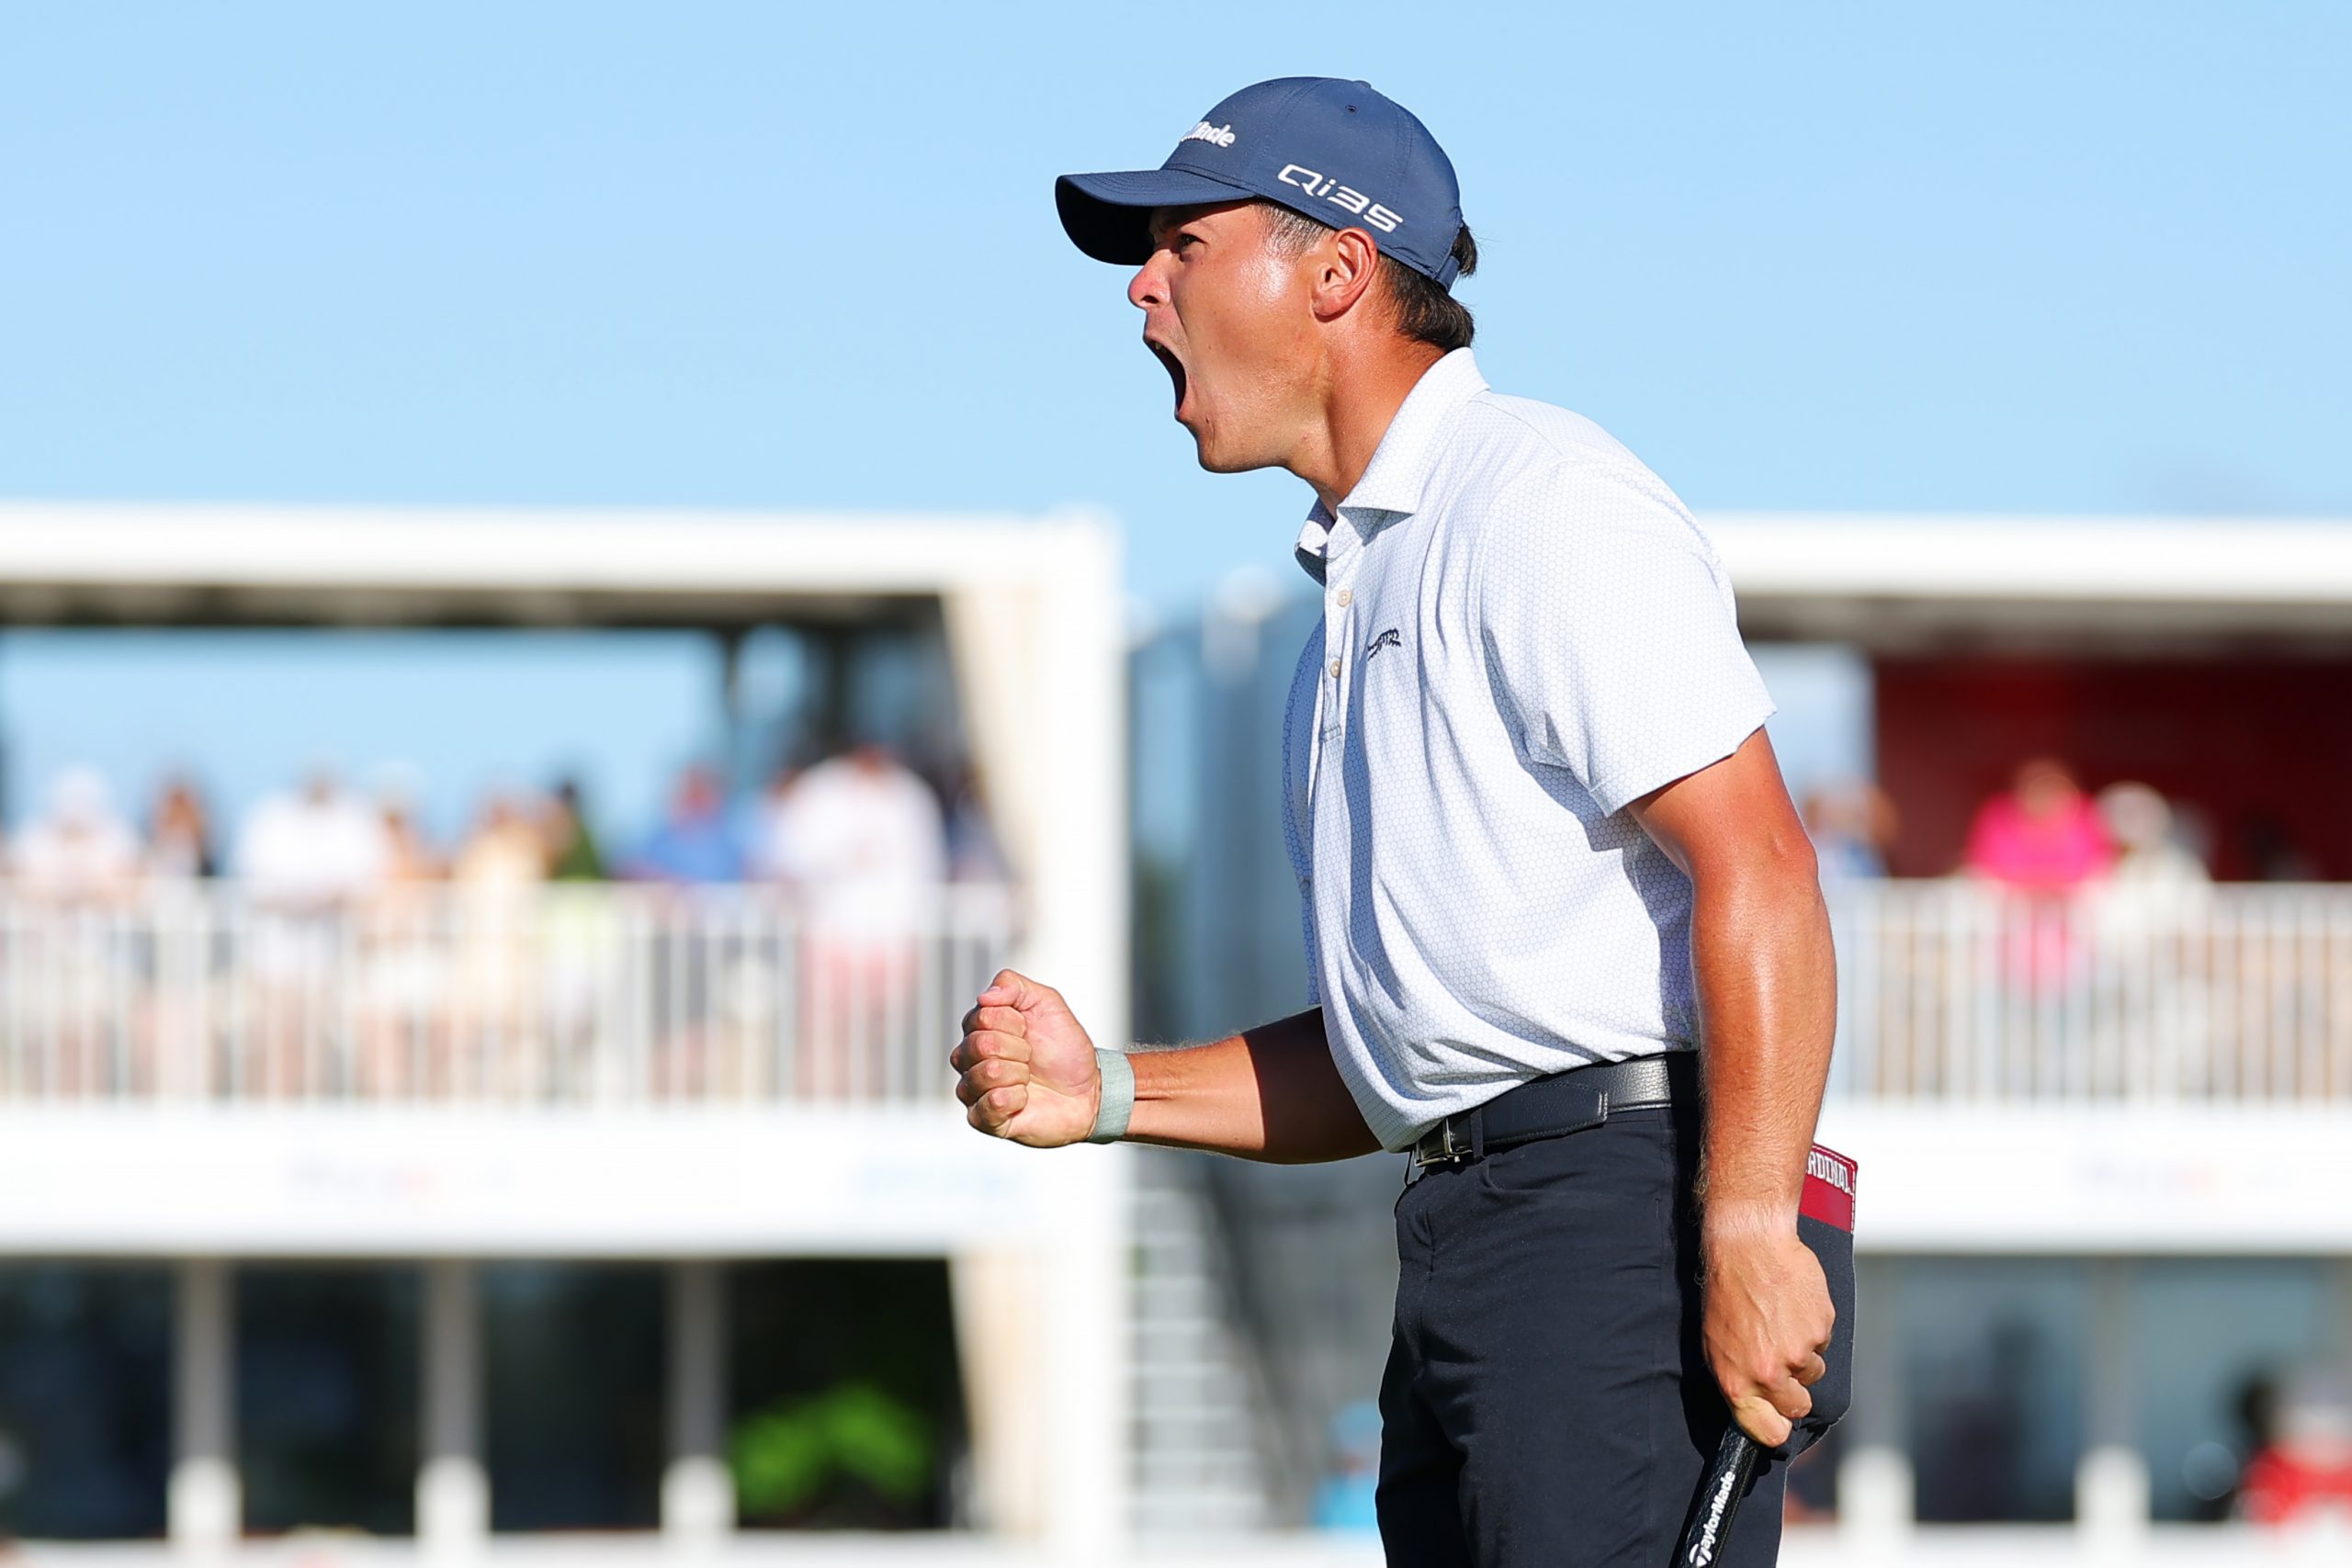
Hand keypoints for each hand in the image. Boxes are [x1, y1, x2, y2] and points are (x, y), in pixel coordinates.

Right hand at [950, 969, 1101, 1146]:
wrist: (1089, 1088)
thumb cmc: (1065, 1048)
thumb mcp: (1047, 1003)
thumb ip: (1013, 986)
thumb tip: (984, 996)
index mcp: (979, 1029)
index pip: (981, 1017)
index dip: (1014, 1023)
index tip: (1029, 1031)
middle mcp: (970, 1059)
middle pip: (978, 1045)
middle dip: (1018, 1049)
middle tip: (1031, 1056)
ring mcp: (975, 1090)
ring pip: (982, 1075)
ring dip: (1017, 1074)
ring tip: (1028, 1078)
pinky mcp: (984, 1119)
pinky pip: (988, 1106)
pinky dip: (1014, 1099)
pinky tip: (1024, 1098)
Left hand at [1702, 1218, 1834, 1447]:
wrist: (1748, 1245)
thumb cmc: (1726, 1292)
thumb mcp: (1716, 1342)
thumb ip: (1738, 1380)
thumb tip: (1758, 1411)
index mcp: (1737, 1380)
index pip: (1766, 1431)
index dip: (1775, 1430)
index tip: (1778, 1425)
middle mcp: (1769, 1373)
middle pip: (1797, 1407)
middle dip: (1794, 1392)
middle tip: (1782, 1364)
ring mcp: (1799, 1352)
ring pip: (1813, 1372)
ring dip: (1803, 1356)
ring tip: (1782, 1323)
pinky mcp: (1822, 1329)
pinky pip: (1823, 1342)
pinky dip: (1813, 1329)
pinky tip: (1793, 1306)